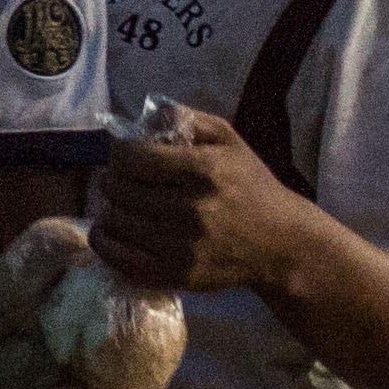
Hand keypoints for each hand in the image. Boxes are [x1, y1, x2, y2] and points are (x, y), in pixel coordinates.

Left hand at [90, 105, 309, 297]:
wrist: (281, 244)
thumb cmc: (251, 186)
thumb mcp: (230, 141)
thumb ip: (189, 119)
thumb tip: (148, 113)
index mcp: (203, 171)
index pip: (132, 158)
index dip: (119, 152)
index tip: (125, 155)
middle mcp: (191, 209)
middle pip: (119, 189)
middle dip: (114, 179)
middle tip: (121, 180)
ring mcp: (182, 246)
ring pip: (115, 222)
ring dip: (110, 209)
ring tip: (121, 204)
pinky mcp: (177, 275)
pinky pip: (120, 259)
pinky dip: (106, 243)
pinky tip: (112, 232)